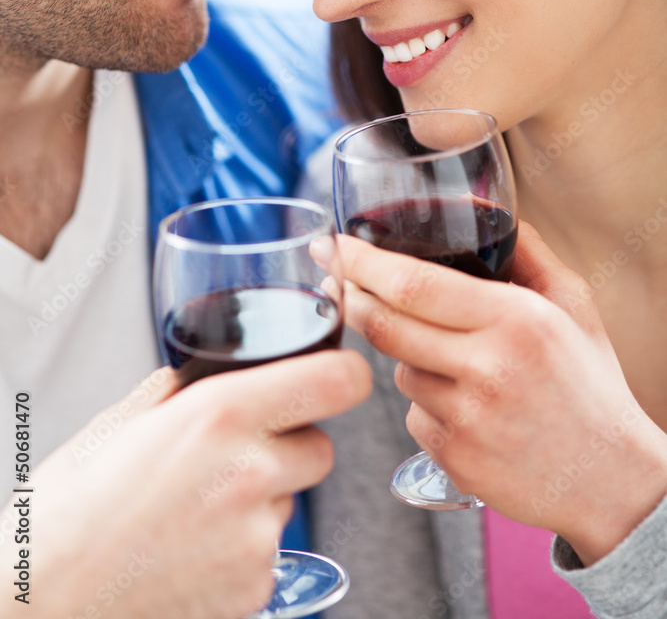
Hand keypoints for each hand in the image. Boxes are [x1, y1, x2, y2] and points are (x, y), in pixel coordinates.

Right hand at [0, 351, 371, 618]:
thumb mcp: (122, 419)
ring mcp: (257, 537)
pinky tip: (196, 544)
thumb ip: (180, 389)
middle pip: (322, 445)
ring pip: (294, 498)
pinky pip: (273, 550)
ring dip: (265, 496)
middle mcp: (250, 472)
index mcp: (221, 414)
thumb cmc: (71, 508)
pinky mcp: (256, 587)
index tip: (336, 374)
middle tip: (238, 452)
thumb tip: (204, 378)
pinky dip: (246, 545)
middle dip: (291, 442)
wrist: (44, 597)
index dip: (343, 373)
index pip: (338, 380)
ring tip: (200, 505)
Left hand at [332, 222, 666, 564]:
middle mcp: (488, 369)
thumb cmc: (589, 382)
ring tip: (457, 363)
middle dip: (350, 298)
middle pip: (385, 325)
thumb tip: (477, 202)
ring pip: (397, 371)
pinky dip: (426, 402)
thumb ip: (526, 249)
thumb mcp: (572, 304)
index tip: (334, 245)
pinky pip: (413, 415)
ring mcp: (467, 419)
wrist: (612, 479)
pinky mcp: (454, 460)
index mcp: (517, 319)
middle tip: (334, 281)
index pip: (414, 284)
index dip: (363, 262)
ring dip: (406, 356)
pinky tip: (467, 407)